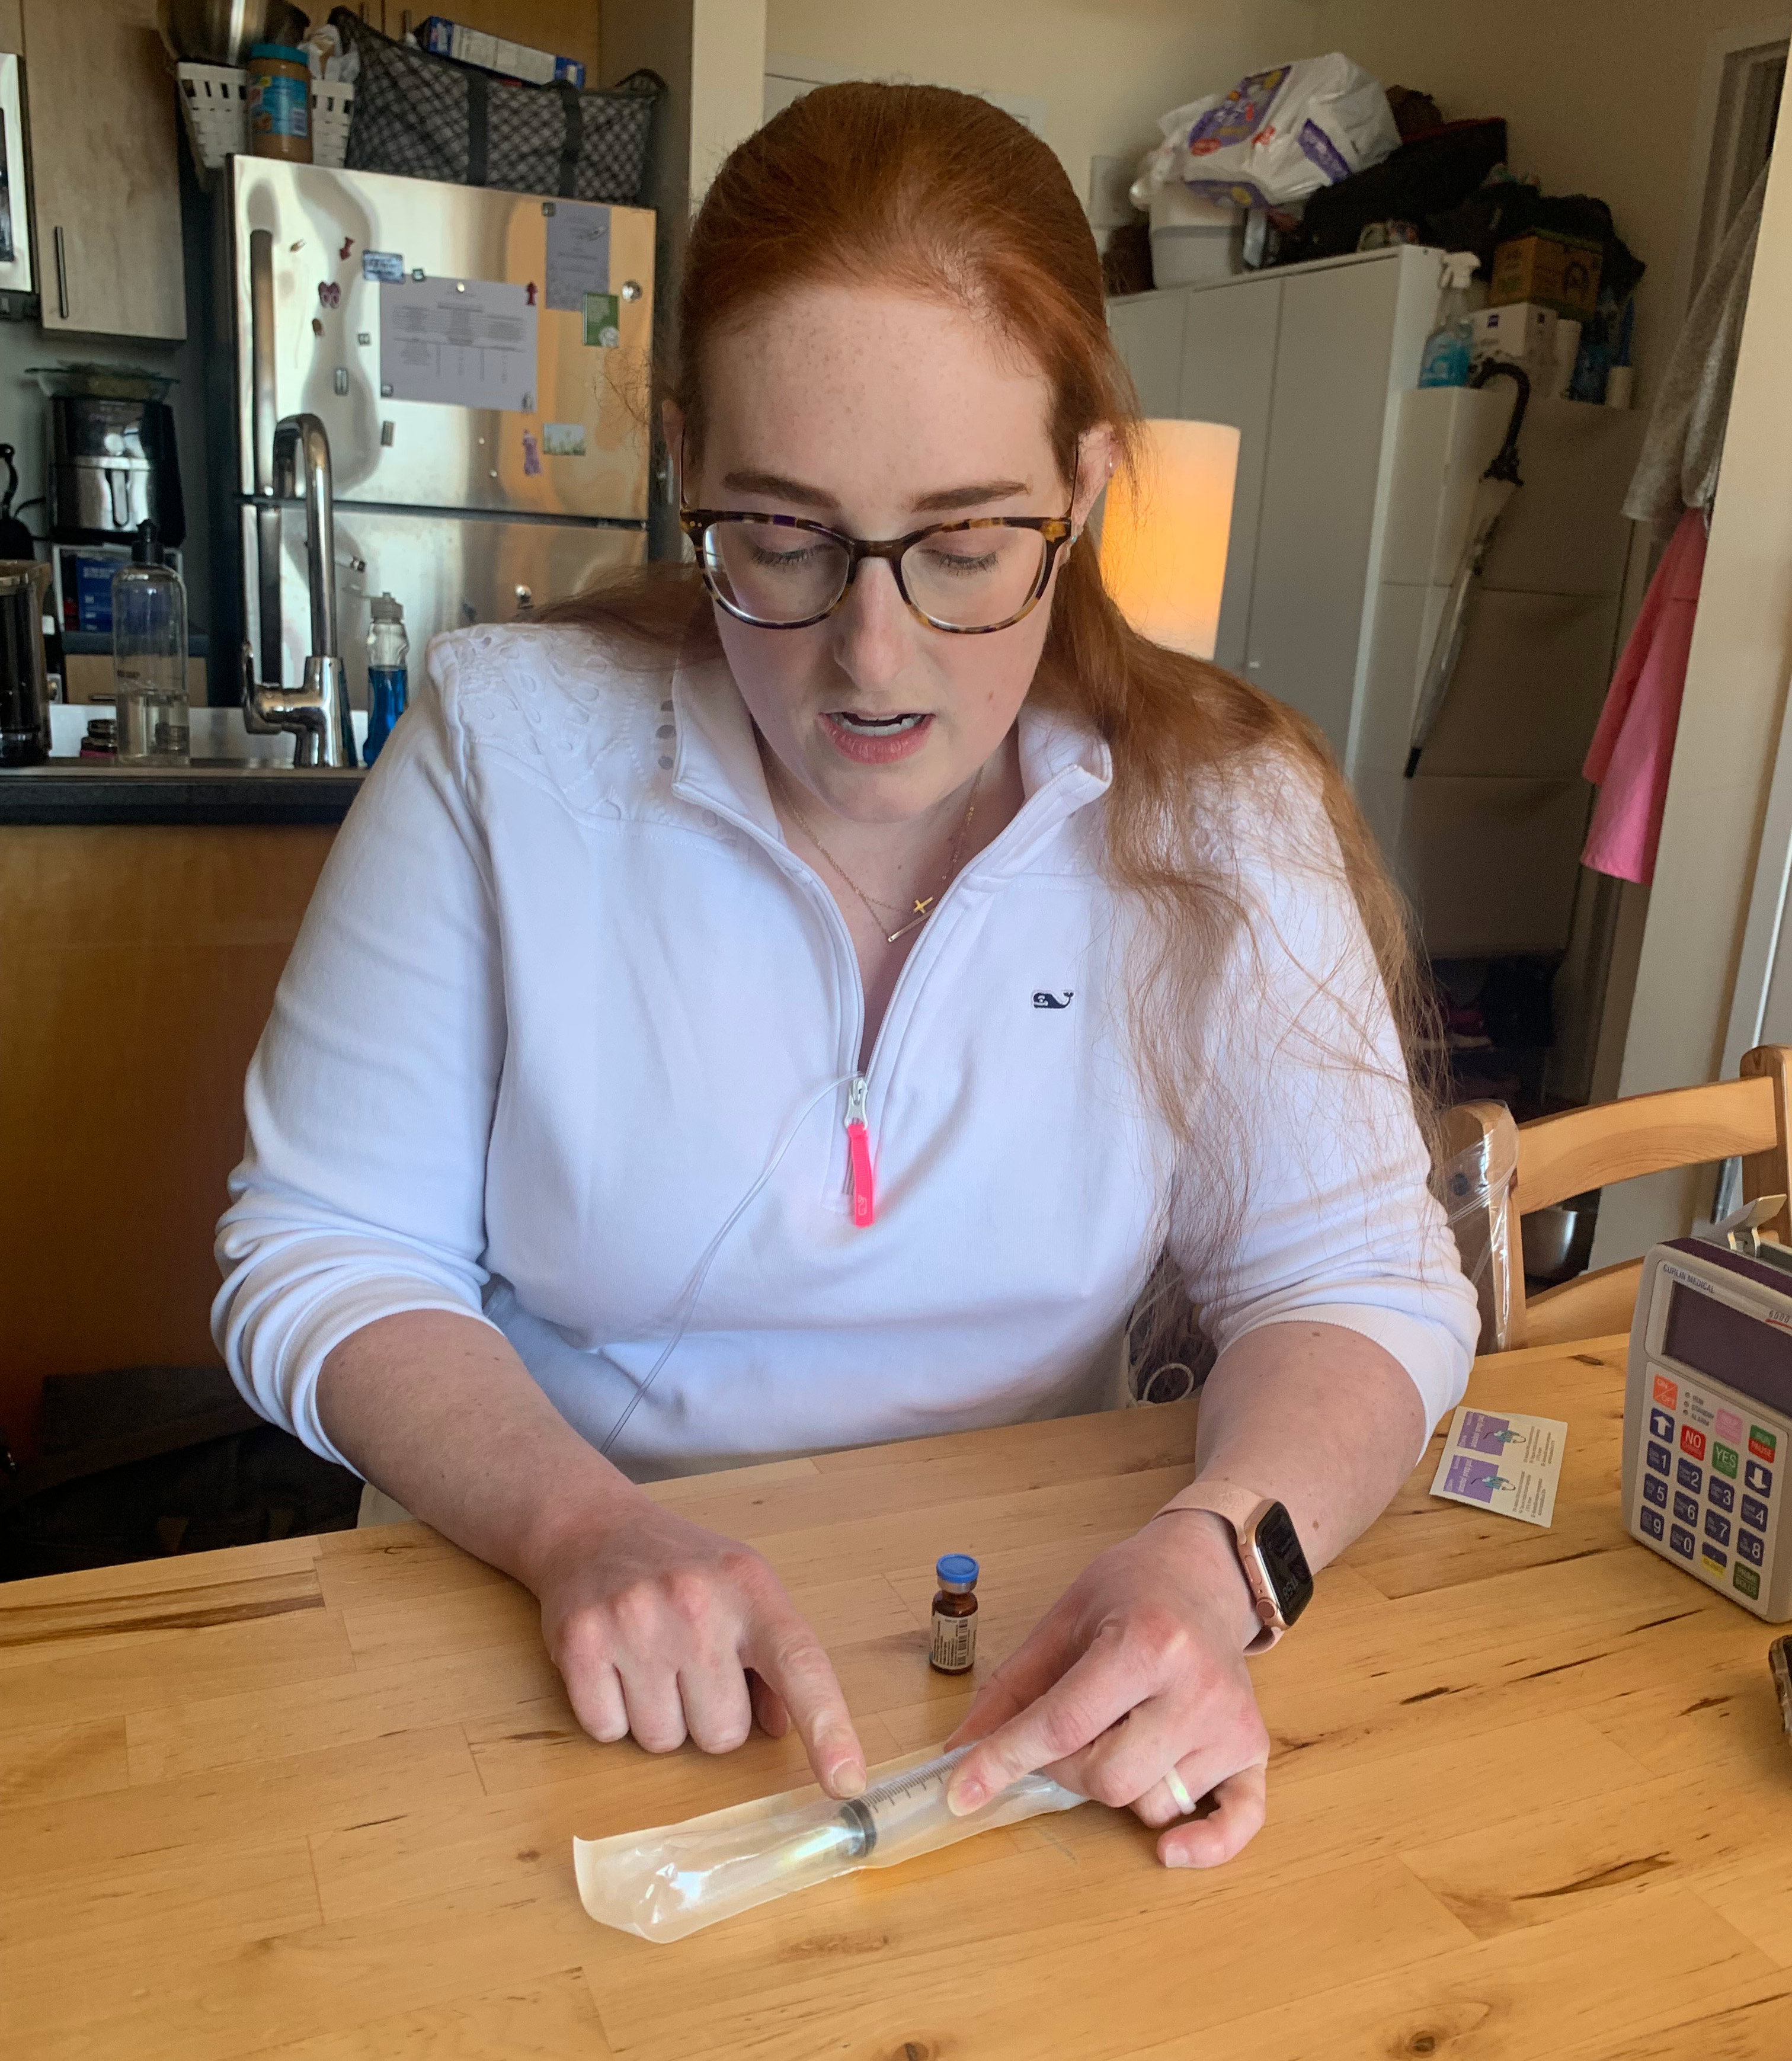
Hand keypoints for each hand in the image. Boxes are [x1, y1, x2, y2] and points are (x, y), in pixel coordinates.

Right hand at [527, 1491, 867, 1797]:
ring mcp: (635, 1621)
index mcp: (751, 1590)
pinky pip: (608, 1731)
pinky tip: (612, 1664)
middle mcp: (697, 1603)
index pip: (800, 1664)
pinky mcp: (580, 1642)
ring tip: (649, 1660)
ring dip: (660, 1717)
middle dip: (709, 1716)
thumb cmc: (683, 1569)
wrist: (592, 1527)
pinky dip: (610, 1712)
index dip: (827, 1727)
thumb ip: (775, 1659)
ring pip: (664, 1741)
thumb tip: (785, 1726)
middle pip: (723, 1733)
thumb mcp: (746, 1591)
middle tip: (688, 1664)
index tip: (846, 1782)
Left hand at [942, 1511, 1270, 1866]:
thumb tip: (960, 1750)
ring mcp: (1231, 1722)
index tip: (961, 1791)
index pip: (1064, 1724)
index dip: (1005, 1760)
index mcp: (1144, 1644)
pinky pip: (1238, 1820)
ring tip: (1123, 1732)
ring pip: (1153, 1804)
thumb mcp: (1063, 1620)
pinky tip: (1171, 1849)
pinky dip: (1205, 1846)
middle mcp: (1195, 1688)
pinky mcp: (1254, 1747)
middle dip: (1066, 1770)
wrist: (1204, 1572)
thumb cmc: (1130, 1591)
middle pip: (1109, 1778)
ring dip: (1120, 1787)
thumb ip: (1013, 1688)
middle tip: (1065, 1733)